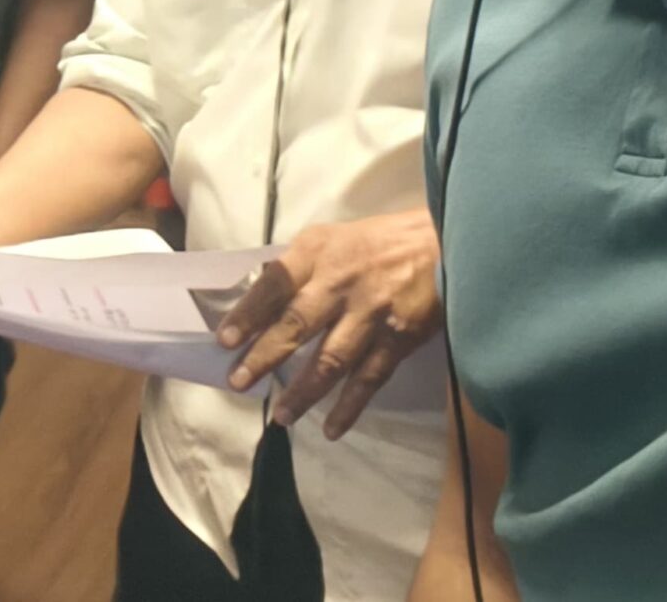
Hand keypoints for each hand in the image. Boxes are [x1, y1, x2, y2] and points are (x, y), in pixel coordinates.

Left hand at [214, 208, 442, 439]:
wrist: (442, 244)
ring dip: (303, 392)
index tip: (225, 340)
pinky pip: (369, 379)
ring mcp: (370, 313)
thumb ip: (297, 267)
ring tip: (282, 416)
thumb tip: (256, 294)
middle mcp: (340, 282)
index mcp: (317, 252)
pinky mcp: (398, 339)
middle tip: (238, 383)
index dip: (248, 313)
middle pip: (296, 323)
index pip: (274, 283)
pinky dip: (350, 407)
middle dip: (265, 356)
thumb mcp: (330, 238)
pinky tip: (332, 429)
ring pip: (331, 360)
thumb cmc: (377, 242)